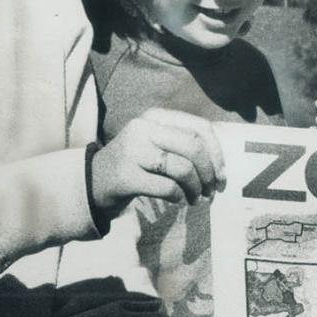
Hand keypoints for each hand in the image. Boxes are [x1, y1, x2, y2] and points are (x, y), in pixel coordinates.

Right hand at [91, 108, 225, 217]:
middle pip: (194, 148)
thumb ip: (185, 144)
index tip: (222, 174)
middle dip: (209, 173)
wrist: (94, 182)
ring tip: (195, 198)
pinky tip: (177, 199)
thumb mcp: (158, 143)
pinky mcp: (125, 176)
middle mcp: (143, 129)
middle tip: (211, 190)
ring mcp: (132, 151)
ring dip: (196, 189)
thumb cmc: (136, 163)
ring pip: (183, 169)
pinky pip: (167, 188)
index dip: (217, 153)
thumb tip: (221, 166)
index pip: (199, 128)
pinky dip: (179, 196)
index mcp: (156, 117)